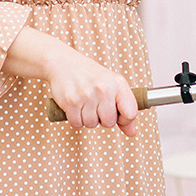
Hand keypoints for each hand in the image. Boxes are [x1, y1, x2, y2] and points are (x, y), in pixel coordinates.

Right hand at [2, 26, 138, 134]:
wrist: (63, 63)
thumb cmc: (90, 76)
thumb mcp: (112, 86)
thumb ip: (124, 109)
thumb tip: (132, 133)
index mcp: (118, 84)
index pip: (131, 113)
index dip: (124, 119)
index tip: (116, 112)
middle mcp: (104, 88)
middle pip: (109, 123)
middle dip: (102, 118)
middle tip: (95, 105)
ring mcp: (86, 95)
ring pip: (92, 124)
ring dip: (87, 118)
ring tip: (84, 103)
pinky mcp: (70, 101)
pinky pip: (77, 123)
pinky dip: (75, 119)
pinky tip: (75, 106)